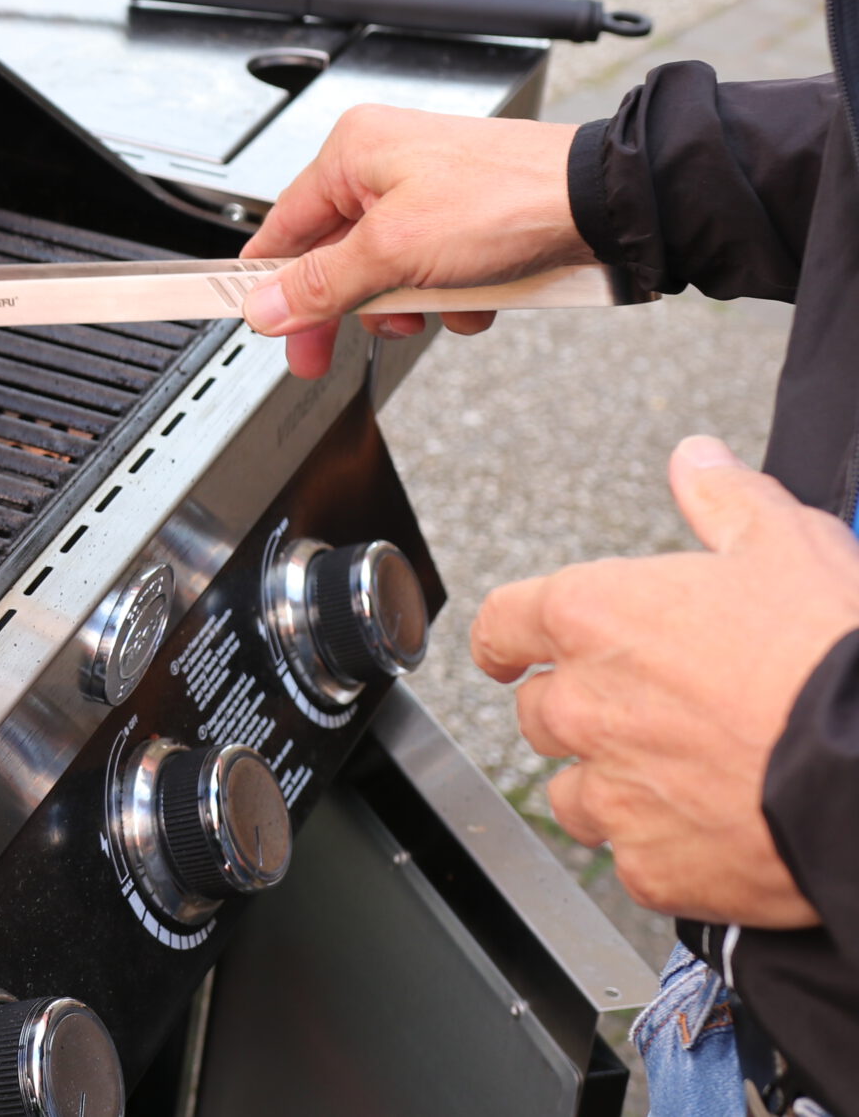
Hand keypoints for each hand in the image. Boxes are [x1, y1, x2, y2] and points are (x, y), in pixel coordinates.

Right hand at [239, 106, 591, 378]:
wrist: (604, 203)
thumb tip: (266, 305)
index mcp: (355, 151)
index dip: (265, 279)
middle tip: (318, 355)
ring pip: (386, 269)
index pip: (282, 225)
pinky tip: (472, 300)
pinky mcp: (468, 216)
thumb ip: (322, 284)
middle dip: (346, 305)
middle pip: (334, 254)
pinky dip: (448, 295)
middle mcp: (388, 163)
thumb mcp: (394, 252)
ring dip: (406, 303)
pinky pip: (432, 270)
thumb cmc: (509, 198)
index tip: (250, 316)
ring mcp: (430, 189)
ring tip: (431, 310)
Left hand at [471, 436, 858, 926]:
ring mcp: (611, 793)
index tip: (510, 651)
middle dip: (579, 712)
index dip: (506, 638)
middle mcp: (583, 705)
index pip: (502, 624)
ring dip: (610, 786)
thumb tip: (695, 461)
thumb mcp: (787, 544)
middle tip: (646, 715)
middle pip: (539, 713)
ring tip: (682, 777)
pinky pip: (631, 861)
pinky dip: (663, 850)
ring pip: (572, 794)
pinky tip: (715, 831)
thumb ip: (726, 500)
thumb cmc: (834, 655)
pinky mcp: (649, 866)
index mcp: (592, 617)